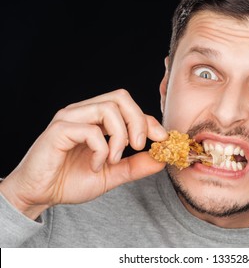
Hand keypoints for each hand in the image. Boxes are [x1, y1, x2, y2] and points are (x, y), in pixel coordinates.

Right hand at [0, 89, 167, 219]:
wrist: (41, 195)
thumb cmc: (71, 181)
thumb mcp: (112, 174)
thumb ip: (136, 165)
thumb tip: (161, 159)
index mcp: (96, 119)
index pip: (129, 107)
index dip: (149, 120)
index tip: (162, 139)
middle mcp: (84, 112)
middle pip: (121, 97)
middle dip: (139, 121)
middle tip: (139, 146)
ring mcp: (70, 118)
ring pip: (108, 109)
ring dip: (120, 137)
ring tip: (113, 160)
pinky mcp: (59, 130)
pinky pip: (91, 130)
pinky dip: (101, 150)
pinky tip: (96, 165)